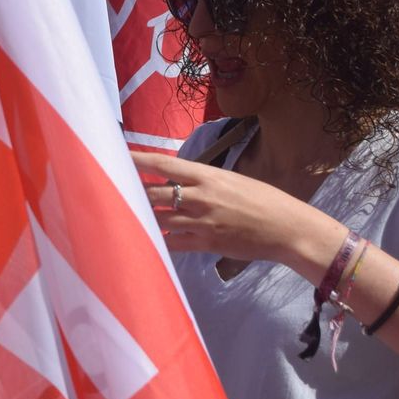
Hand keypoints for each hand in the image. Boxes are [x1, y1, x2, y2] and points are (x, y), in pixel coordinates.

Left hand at [131, 150, 336, 268]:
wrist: (289, 228)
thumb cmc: (264, 201)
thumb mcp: (232, 181)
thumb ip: (203, 181)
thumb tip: (178, 182)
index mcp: (207, 175)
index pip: (163, 164)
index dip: (137, 160)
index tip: (116, 155)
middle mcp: (200, 196)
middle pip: (153, 192)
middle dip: (130, 191)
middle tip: (110, 189)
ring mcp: (200, 221)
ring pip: (157, 217)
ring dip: (140, 216)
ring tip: (120, 215)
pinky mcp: (204, 243)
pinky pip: (171, 242)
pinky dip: (157, 240)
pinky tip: (145, 238)